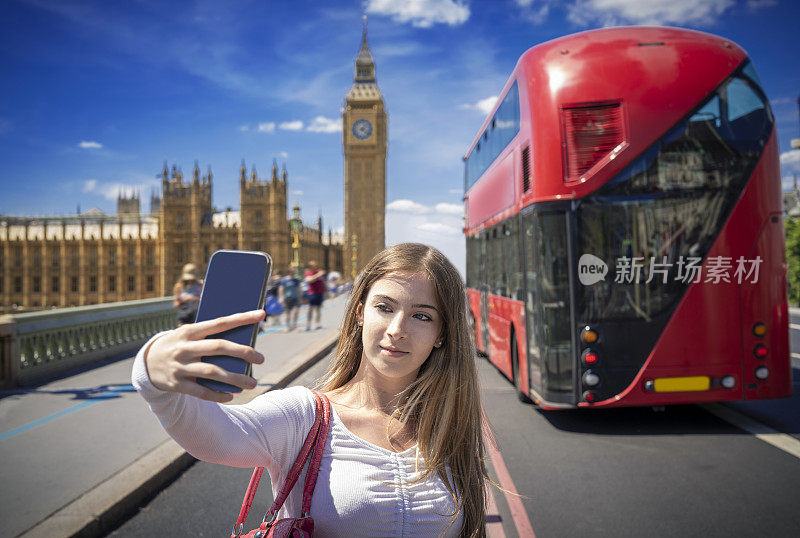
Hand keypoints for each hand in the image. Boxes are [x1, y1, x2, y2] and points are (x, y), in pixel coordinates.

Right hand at [144, 310, 265, 401]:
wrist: (147, 363)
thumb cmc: (180, 346)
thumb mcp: (189, 336)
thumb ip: (210, 337)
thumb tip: (243, 343)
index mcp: (189, 331)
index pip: (220, 322)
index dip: (242, 318)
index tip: (261, 314)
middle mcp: (184, 348)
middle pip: (219, 347)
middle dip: (243, 352)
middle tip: (261, 358)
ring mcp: (180, 367)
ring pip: (212, 372)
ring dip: (235, 378)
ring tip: (252, 384)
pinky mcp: (176, 384)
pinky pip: (201, 392)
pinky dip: (218, 395)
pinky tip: (231, 396)